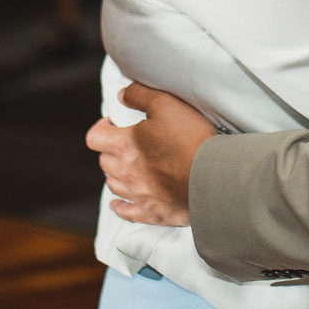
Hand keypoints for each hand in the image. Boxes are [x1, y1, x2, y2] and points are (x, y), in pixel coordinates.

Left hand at [85, 82, 217, 225]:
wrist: (213, 175)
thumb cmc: (191, 139)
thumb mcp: (166, 104)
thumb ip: (139, 95)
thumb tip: (122, 95)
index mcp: (125, 146)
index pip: (95, 138)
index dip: (102, 128)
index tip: (114, 125)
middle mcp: (126, 172)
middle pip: (104, 162)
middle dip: (112, 150)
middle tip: (127, 143)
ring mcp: (138, 195)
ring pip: (114, 185)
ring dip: (117, 175)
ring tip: (129, 167)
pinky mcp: (153, 212)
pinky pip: (127, 213)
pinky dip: (121, 207)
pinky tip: (120, 204)